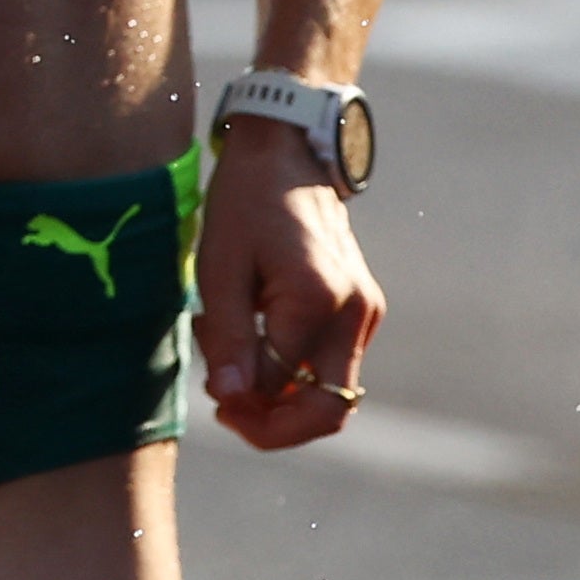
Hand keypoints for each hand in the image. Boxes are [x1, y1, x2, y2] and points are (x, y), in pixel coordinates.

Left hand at [196, 118, 384, 447]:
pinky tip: (252, 331)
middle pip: (330, 410)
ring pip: (329, 391)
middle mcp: (355, 314)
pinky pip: (328, 362)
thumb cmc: (245, 203)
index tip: (213, 393)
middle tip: (225, 404)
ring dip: (279, 392)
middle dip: (275, 424)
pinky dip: (291, 367)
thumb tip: (232, 398)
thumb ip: (226, 336)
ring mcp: (366, 314)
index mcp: (318, 300)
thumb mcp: (218, 266)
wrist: (288, 155)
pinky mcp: (362, 311)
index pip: (287, 392)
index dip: (246, 408)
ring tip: (228, 349)